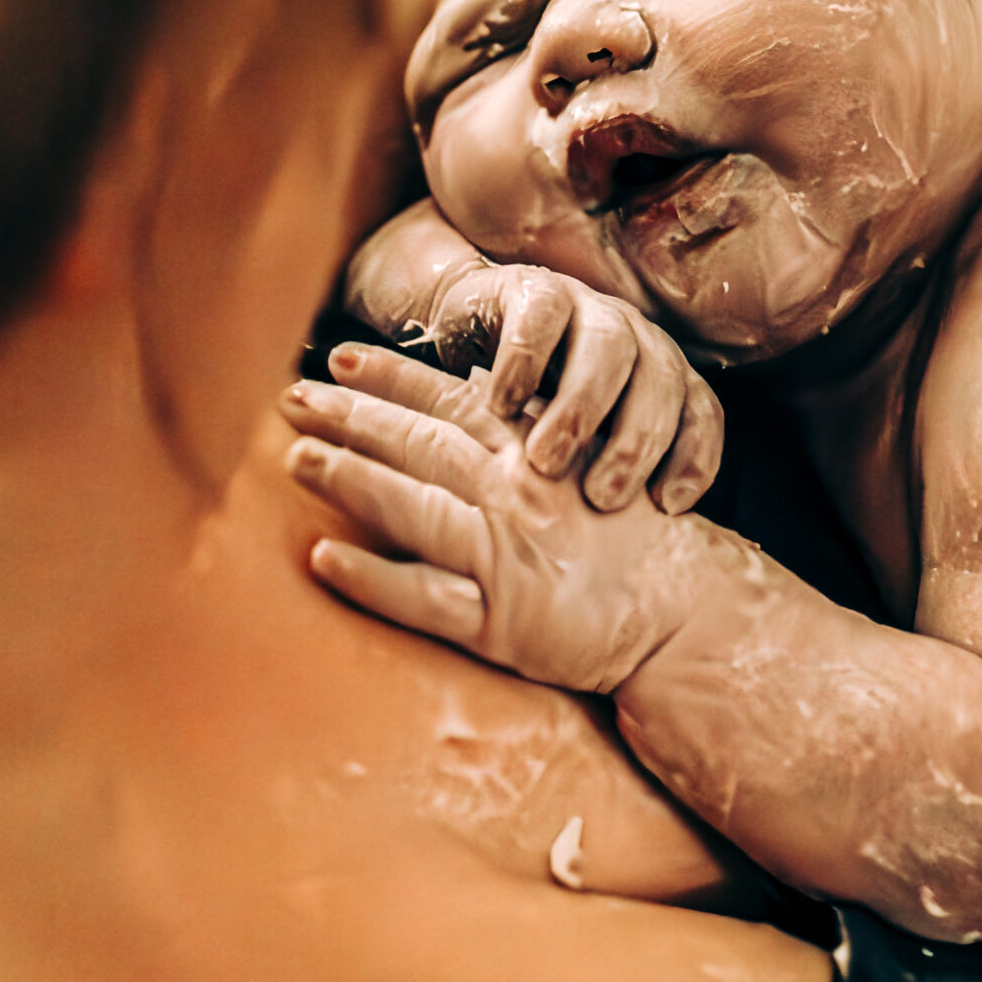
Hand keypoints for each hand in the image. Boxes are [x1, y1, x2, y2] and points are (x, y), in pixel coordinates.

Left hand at [281, 345, 691, 690]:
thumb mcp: (594, 466)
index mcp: (536, 454)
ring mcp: (507, 557)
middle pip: (420, 444)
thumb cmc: (639, 542)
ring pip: (414, 508)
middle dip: (350, 416)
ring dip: (349, 480)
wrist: (691, 614)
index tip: (338, 359)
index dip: (391, 377)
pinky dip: (372, 577)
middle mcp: (517, 494)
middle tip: (290, 397)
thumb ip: (536, 433)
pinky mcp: (503, 622)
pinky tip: (323, 558)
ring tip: (293, 459)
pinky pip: (425, 597)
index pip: (452, 401)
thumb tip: (480, 393)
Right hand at [346, 205, 721, 515]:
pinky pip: (543, 319)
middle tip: (602, 499)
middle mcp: (635, 337)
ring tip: (547, 462)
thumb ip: (602, 478)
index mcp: (660, 374)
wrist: (469, 325)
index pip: (702, 411)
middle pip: (662, 381)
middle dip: (636, 442)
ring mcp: (588, 306)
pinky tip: (502, 407)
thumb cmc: (531, 406)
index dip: (695, 456)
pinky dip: (525, 362)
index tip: (669, 507)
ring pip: (609, 348)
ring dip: (582, 408)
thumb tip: (629, 558)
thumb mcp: (577, 447)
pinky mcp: (534, 288)